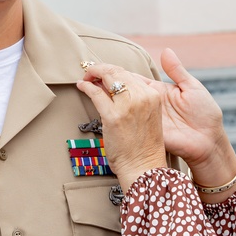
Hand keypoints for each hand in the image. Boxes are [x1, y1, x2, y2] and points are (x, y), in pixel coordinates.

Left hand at [75, 64, 168, 191]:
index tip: (102, 73)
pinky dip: (86, 87)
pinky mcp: (113, 116)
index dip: (112, 70)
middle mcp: (143, 97)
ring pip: (107, 77)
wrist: (143, 167)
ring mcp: (128, 106)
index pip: (129, 73)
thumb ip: (133, 99)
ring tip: (86, 78)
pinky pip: (96, 94)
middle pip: (117, 72)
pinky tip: (81, 86)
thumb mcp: (145, 115)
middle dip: (101, 69)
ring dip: (93, 74)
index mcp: (153, 95)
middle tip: (90, 73)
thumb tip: (108, 84)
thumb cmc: (143, 146)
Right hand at [77, 49, 235, 191]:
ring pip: (120, 101)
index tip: (99, 67)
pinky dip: (111, 110)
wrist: (208, 142)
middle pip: (121, 87)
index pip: (130, 77)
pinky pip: (125, 118)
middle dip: (105, 79)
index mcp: (156, 90)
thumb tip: (165, 51)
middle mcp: (147, 100)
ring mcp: (144, 115)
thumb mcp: (192, 88)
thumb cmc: (205, 114)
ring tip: (90, 83)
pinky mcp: (145, 128)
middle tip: (89, 73)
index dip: (114, 71)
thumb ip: (177, 70)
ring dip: (105, 93)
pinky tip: (100, 101)